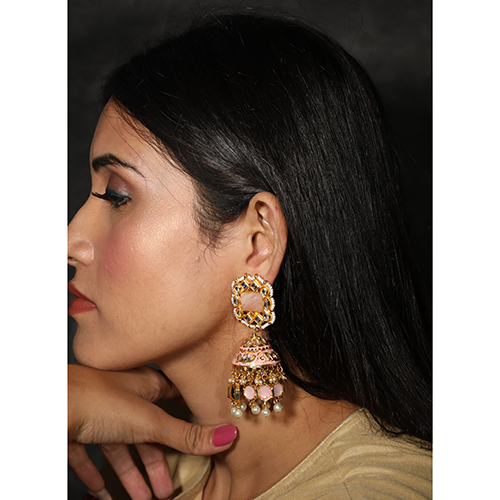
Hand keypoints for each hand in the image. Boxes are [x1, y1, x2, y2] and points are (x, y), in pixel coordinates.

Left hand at [68, 365, 236, 499]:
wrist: (47, 406)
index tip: (203, 436)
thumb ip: (187, 434)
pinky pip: (93, 457)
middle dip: (159, 462)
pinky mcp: (77, 429)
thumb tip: (228, 435)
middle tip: (169, 488)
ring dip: (132, 476)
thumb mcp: (150, 421)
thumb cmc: (98, 400)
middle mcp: (124, 396)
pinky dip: (101, 477)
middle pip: (149, 431)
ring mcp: (99, 413)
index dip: (189, 416)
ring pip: (122, 448)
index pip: (175, 398)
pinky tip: (105, 495)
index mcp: (146, 384)